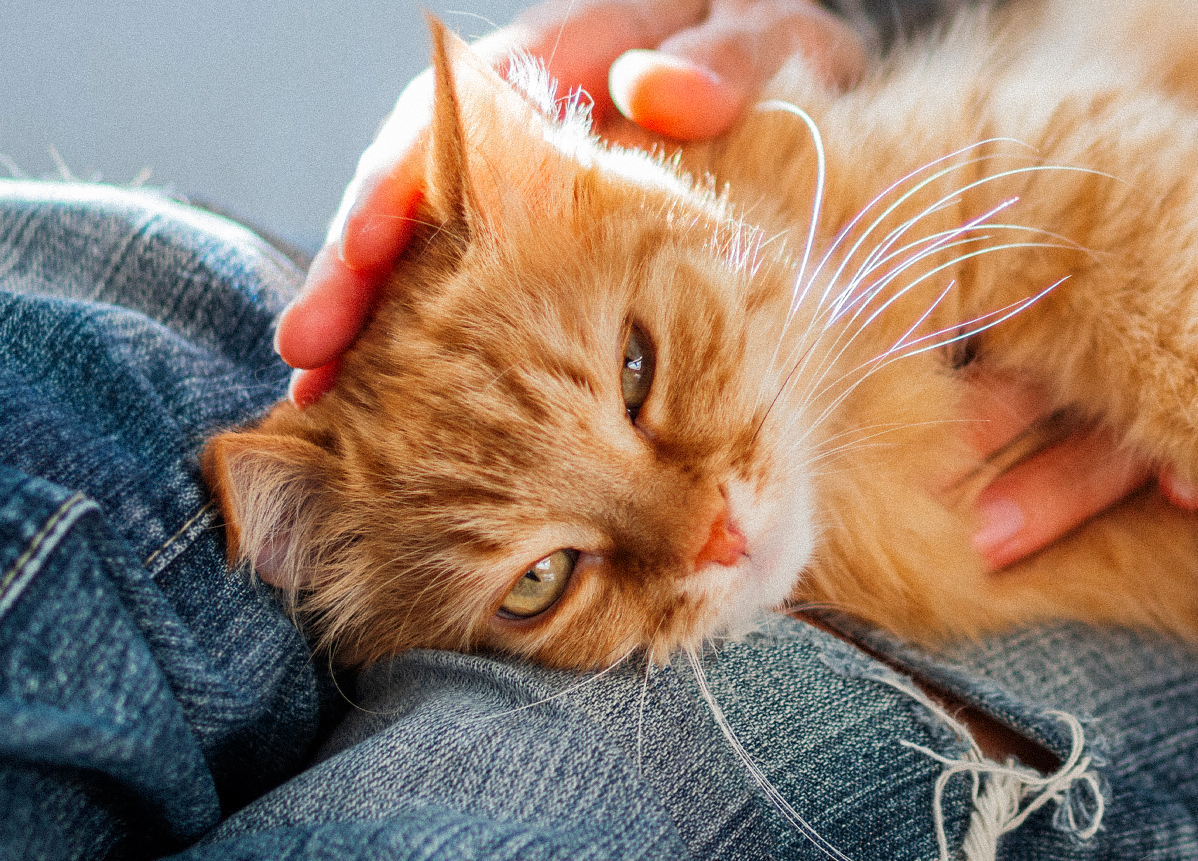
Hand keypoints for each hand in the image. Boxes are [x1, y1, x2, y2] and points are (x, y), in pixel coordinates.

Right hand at [276, 0, 863, 405]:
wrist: (802, 83)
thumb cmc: (782, 62)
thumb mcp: (770, 43)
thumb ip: (723, 62)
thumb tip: (655, 91)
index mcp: (575, 50)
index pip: (463, 111)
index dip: (410, 176)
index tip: (367, 243)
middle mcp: (528, 112)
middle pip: (418, 181)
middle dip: (358, 265)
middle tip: (313, 348)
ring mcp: (530, 178)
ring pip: (428, 238)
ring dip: (371, 312)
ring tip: (321, 392)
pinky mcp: (540, 235)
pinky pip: (466, 278)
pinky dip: (424, 333)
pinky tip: (386, 398)